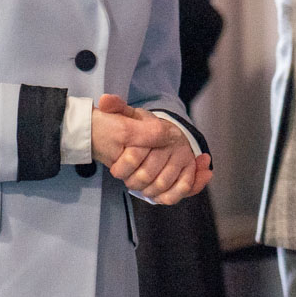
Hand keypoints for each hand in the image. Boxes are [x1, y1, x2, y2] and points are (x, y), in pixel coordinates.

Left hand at [91, 94, 211, 203]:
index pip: (135, 155)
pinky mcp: (190, 171)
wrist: (167, 134)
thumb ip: (117, 107)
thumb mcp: (130, 115)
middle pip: (146, 174)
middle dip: (132, 181)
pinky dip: (165, 196)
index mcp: (158, 128)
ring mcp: (184, 157)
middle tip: (127, 180)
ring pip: (161, 185)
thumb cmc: (144, 127)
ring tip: (140, 186)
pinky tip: (156, 195)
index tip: (115, 169)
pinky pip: (180, 191)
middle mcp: (174, 142)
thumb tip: (105, 100)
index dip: (123, 167)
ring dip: (146, 190)